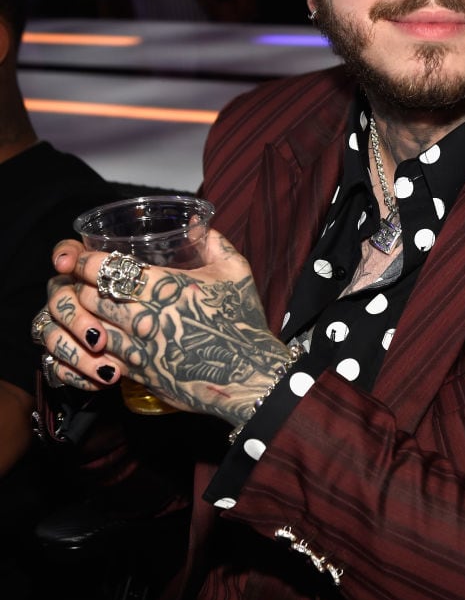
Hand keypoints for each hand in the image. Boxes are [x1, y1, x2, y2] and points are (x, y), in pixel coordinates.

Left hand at [42, 230, 290, 425]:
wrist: (248, 376)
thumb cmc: (242, 322)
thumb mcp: (236, 271)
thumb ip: (213, 241)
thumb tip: (195, 222)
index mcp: (163, 287)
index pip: (104, 268)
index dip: (86, 260)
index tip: (84, 257)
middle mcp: (143, 317)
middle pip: (88, 295)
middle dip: (81, 284)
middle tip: (83, 279)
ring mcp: (137, 348)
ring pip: (88, 326)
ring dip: (83, 314)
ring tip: (90, 305)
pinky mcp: (136, 374)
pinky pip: (98, 356)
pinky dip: (92, 343)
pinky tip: (101, 334)